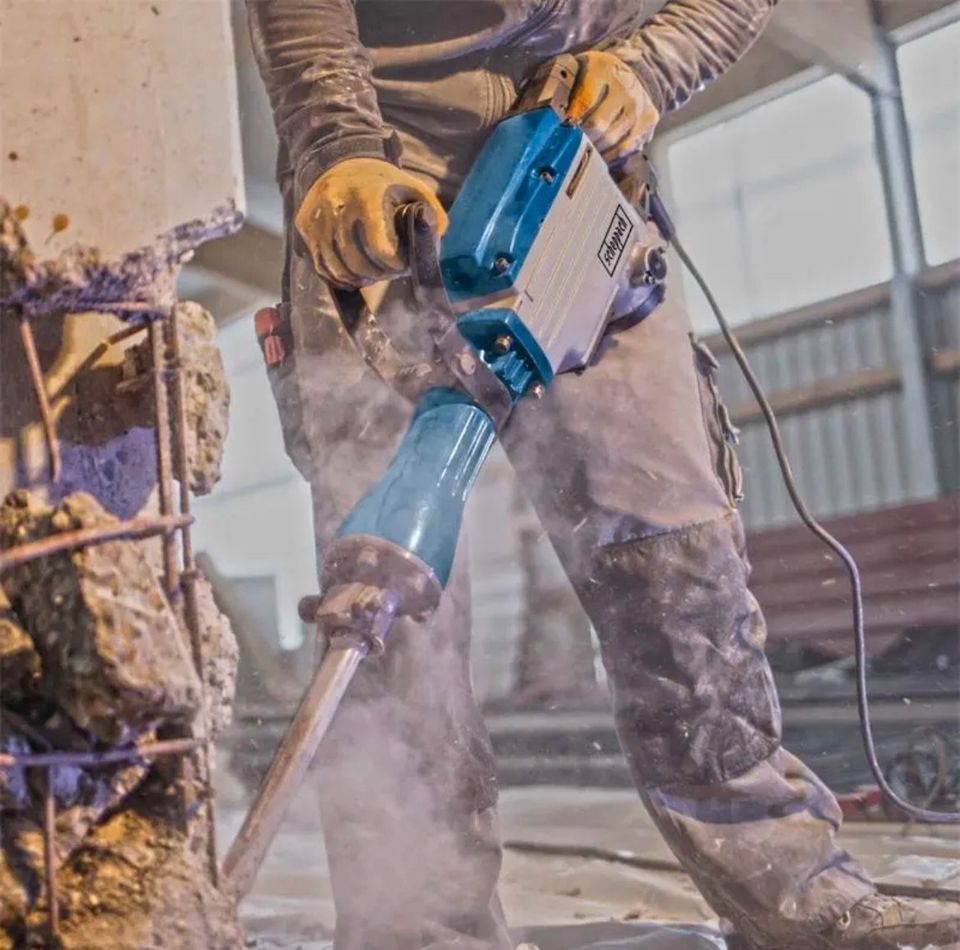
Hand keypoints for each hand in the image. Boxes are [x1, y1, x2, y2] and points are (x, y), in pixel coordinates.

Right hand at [295, 157, 447, 287]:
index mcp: (367, 197)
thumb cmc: (381, 182)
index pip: (381, 249)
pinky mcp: (304, 227)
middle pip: (358, 264)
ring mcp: (317, 219)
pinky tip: (352, 272)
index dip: (395, 265)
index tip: (401, 264)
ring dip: (358, 278)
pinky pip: (321, 267)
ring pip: (338, 270)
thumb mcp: (411, 189)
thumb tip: (433, 243)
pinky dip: (338, 277)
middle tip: (388, 271)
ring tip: (371, 273)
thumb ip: (429, 215)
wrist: (338, 160)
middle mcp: (337, 207)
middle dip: (378, 274)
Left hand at [566, 51, 659, 162]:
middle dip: (579, 139)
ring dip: (593, 150)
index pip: (584, 101)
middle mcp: (625, 86)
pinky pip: (625, 148)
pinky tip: (598, 154)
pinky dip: (609, 156)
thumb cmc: (595, 77)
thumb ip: (562, 88)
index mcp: (603, 69)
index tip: (559, 131)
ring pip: (612, 140)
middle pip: (598, 125)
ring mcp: (639, 105)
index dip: (570, 121)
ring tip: (582, 151)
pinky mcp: (648, 122)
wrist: (631, 73)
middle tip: (568, 146)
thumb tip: (544, 117)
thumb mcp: (577, 71)